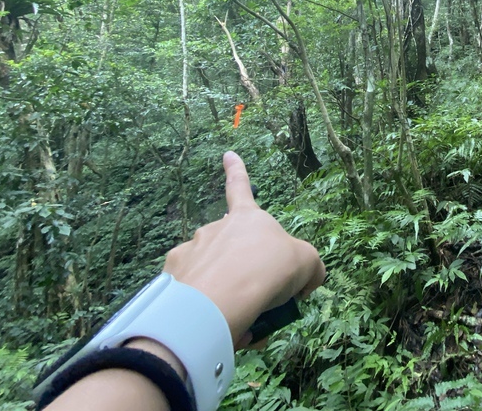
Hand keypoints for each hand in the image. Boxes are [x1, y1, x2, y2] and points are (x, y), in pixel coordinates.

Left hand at [162, 151, 325, 347]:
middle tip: (260, 299)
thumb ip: (309, 268)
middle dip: (244, 271)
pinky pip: (192, 296)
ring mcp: (190, 254)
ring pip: (212, 275)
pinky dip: (206, 310)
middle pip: (231, 248)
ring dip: (227, 295)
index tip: (227, 154)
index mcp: (247, 219)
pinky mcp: (171, 281)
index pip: (241, 188)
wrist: (220, 302)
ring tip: (242, 321)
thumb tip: (306, 283)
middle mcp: (214, 230)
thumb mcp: (307, 264)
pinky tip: (219, 326)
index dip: (237, 171)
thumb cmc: (268, 271)